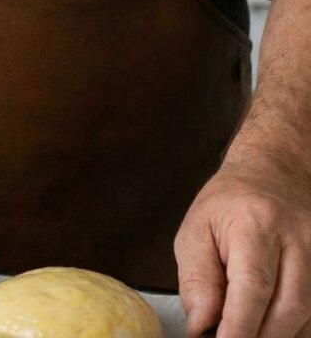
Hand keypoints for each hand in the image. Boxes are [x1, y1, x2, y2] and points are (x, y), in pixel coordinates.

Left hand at [175, 162, 310, 336]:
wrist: (271, 175)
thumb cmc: (228, 205)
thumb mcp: (195, 231)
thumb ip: (196, 280)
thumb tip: (201, 326)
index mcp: (256, 224)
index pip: (253, 286)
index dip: (239, 327)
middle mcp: (298, 239)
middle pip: (288, 308)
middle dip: (259, 337)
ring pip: (308, 316)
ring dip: (279, 336)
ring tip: (249, 334)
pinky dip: (296, 331)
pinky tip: (273, 329)